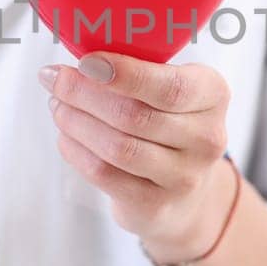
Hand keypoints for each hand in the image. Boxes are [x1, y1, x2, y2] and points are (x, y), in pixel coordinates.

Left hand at [39, 52, 237, 262]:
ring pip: (118, 147)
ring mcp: (185, 177)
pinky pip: (105, 174)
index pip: (170, 86)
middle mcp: (207, 137)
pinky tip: (65, 135)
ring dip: (75, 122)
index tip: (85, 61)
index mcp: (213, 95)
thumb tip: (73, 59)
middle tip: (53, 78)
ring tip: (57, 105)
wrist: (185, 192)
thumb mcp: (170, 88)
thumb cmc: (167, 122)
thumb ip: (136, 69)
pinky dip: (76, 151)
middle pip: (134, 115)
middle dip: (83, 94)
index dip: (124, 74)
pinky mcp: (157, 206)